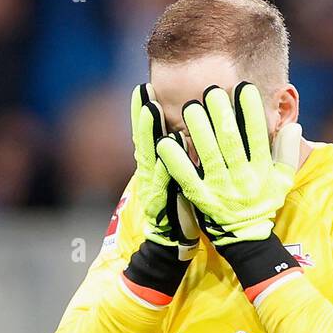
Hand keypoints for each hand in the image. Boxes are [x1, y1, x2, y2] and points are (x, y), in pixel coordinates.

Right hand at [131, 83, 198, 254]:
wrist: (172, 245)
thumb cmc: (179, 210)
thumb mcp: (181, 180)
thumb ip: (183, 158)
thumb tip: (189, 132)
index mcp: (158, 165)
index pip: (151, 134)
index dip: (146, 112)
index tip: (147, 87)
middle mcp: (151, 173)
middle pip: (145, 138)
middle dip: (142, 114)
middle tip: (144, 89)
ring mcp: (153, 188)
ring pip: (150, 155)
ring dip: (149, 131)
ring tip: (151, 108)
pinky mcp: (160, 203)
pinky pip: (164, 180)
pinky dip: (163, 163)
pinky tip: (165, 147)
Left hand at [156, 82, 300, 245]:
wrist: (247, 238)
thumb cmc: (264, 204)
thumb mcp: (282, 181)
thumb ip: (288, 153)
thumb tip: (294, 125)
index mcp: (261, 171)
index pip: (257, 136)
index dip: (251, 112)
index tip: (244, 88)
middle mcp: (241, 179)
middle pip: (230, 142)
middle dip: (221, 114)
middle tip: (211, 91)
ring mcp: (220, 190)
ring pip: (209, 155)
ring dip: (199, 131)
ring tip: (191, 107)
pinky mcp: (202, 200)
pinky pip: (187, 177)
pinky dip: (176, 160)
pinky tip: (166, 142)